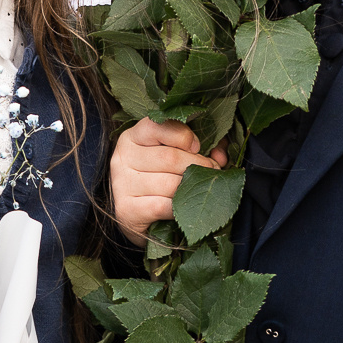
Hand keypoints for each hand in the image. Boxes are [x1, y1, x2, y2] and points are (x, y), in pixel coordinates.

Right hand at [110, 119, 226, 245]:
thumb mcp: (173, 155)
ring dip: (193, 188)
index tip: (197, 147)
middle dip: (198, 165)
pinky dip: (180, 208)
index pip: (157, 126)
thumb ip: (197, 149)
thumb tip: (220, 154)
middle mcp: (123, 157)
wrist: (135, 216)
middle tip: (212, 172)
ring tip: (202, 189)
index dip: (184, 136)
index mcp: (133, 137)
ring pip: (170, 184)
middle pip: (170, 157)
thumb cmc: (159, 178)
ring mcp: (122, 184)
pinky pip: (163, 206)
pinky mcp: (126, 210)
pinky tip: (185, 208)